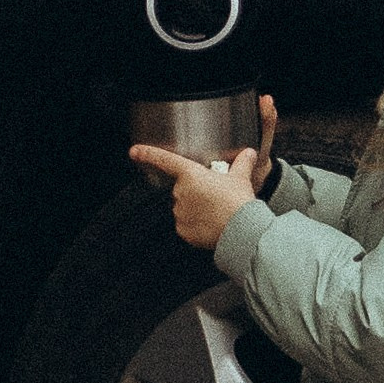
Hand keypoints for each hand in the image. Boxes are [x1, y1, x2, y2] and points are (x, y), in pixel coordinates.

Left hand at [130, 117, 273, 249]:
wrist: (241, 230)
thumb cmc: (239, 202)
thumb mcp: (241, 178)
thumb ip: (242, 163)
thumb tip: (249, 153)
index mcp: (191, 175)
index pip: (165, 160)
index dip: (148, 154)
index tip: (134, 151)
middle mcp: (180, 192)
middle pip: (183, 188)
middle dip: (195, 191)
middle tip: (215, 196)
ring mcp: (180, 213)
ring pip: (184, 207)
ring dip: (195, 208)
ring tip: (216, 212)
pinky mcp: (182, 231)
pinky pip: (186, 225)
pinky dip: (196, 225)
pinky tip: (211, 224)